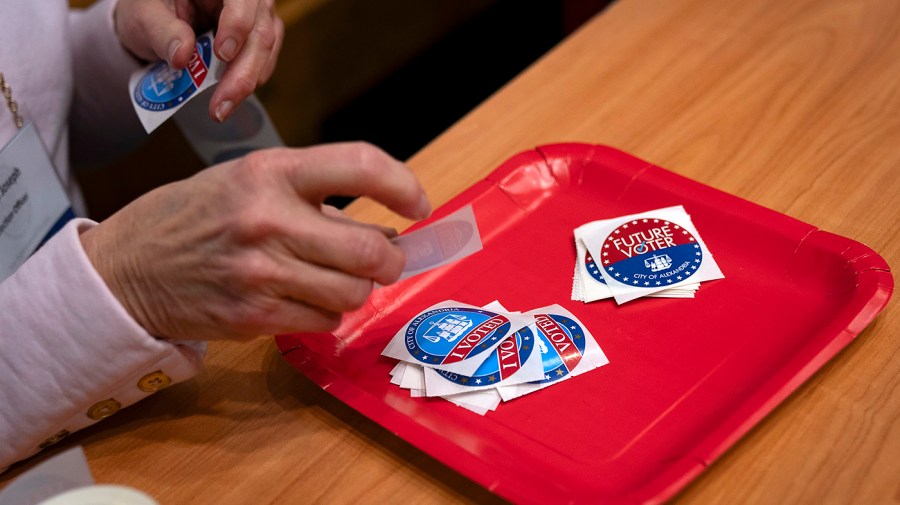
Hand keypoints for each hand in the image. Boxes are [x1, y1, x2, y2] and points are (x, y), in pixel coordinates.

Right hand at [79, 143, 430, 340]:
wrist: (129, 268)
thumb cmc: (196, 216)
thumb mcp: (249, 181)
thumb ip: (315, 196)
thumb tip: (389, 232)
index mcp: (270, 172)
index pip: (361, 166)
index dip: (404, 185)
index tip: (419, 204)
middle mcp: (268, 220)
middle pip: (373, 252)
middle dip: (391, 259)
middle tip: (386, 257)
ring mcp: (262, 274)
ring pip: (354, 293)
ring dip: (357, 288)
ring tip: (334, 276)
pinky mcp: (255, 316)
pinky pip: (326, 320)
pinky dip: (327, 312)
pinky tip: (303, 296)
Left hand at [114, 0, 283, 121]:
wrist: (154, 22)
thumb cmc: (150, 10)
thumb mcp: (143, 15)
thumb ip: (162, 31)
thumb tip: (182, 57)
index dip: (237, 24)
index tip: (223, 53)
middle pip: (260, 30)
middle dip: (243, 72)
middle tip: (222, 105)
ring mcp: (257, 15)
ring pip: (267, 48)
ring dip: (247, 81)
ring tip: (221, 108)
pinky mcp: (259, 36)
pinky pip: (265, 60)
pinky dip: (248, 80)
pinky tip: (228, 97)